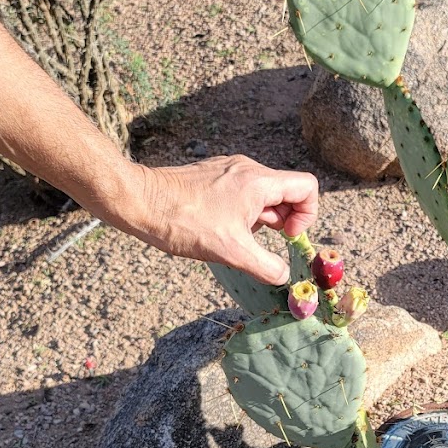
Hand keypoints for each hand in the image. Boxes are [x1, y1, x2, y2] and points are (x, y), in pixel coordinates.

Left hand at [128, 156, 318, 284]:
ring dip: (260, 219)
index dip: (308, 215)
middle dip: (282, 221)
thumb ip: (267, 267)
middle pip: (286, 191)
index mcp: (259, 181)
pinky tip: (219, 227)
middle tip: (259, 240)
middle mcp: (247, 169)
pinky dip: (241, 212)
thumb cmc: (184, 222)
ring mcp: (228, 169)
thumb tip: (284, 278)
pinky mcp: (213, 175)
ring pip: (263, 193)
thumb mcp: (232, 252)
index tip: (287, 235)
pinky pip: (242, 192)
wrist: (139, 202)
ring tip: (235, 235)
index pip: (307, 187)